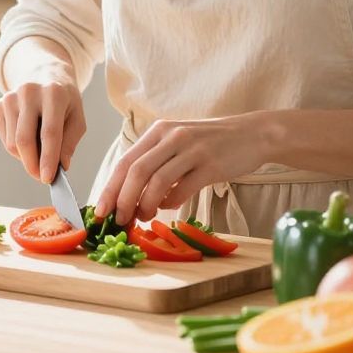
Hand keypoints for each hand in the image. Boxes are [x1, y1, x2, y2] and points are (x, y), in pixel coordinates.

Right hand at [0, 72, 85, 183]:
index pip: (49, 132)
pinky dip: (17, 149)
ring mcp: (9, 97)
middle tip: (42, 177)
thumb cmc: (64, 102)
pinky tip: (29, 139)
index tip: (48, 179)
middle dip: (32, 165)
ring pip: (13, 143)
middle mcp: (28, 92)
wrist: (44, 75)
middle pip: (24, 139)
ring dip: (27, 157)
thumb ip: (70, 142)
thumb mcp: (77, 118)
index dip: (48, 158)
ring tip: (40, 153)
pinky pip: (5, 139)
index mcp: (53, 93)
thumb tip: (61, 166)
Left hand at [93, 113, 267, 225]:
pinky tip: (170, 206)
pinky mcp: (211, 164)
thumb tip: (128, 195)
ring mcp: (192, 149)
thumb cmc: (210, 143)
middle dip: (123, 200)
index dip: (109, 188)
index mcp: (158, 131)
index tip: (100, 211)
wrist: (252, 134)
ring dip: (145, 204)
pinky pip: (183, 188)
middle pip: (136, 171)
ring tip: (144, 216)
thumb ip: (154, 161)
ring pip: (156, 181)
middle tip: (120, 221)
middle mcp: (172, 136)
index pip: (125, 161)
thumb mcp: (177, 143)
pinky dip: (171, 202)